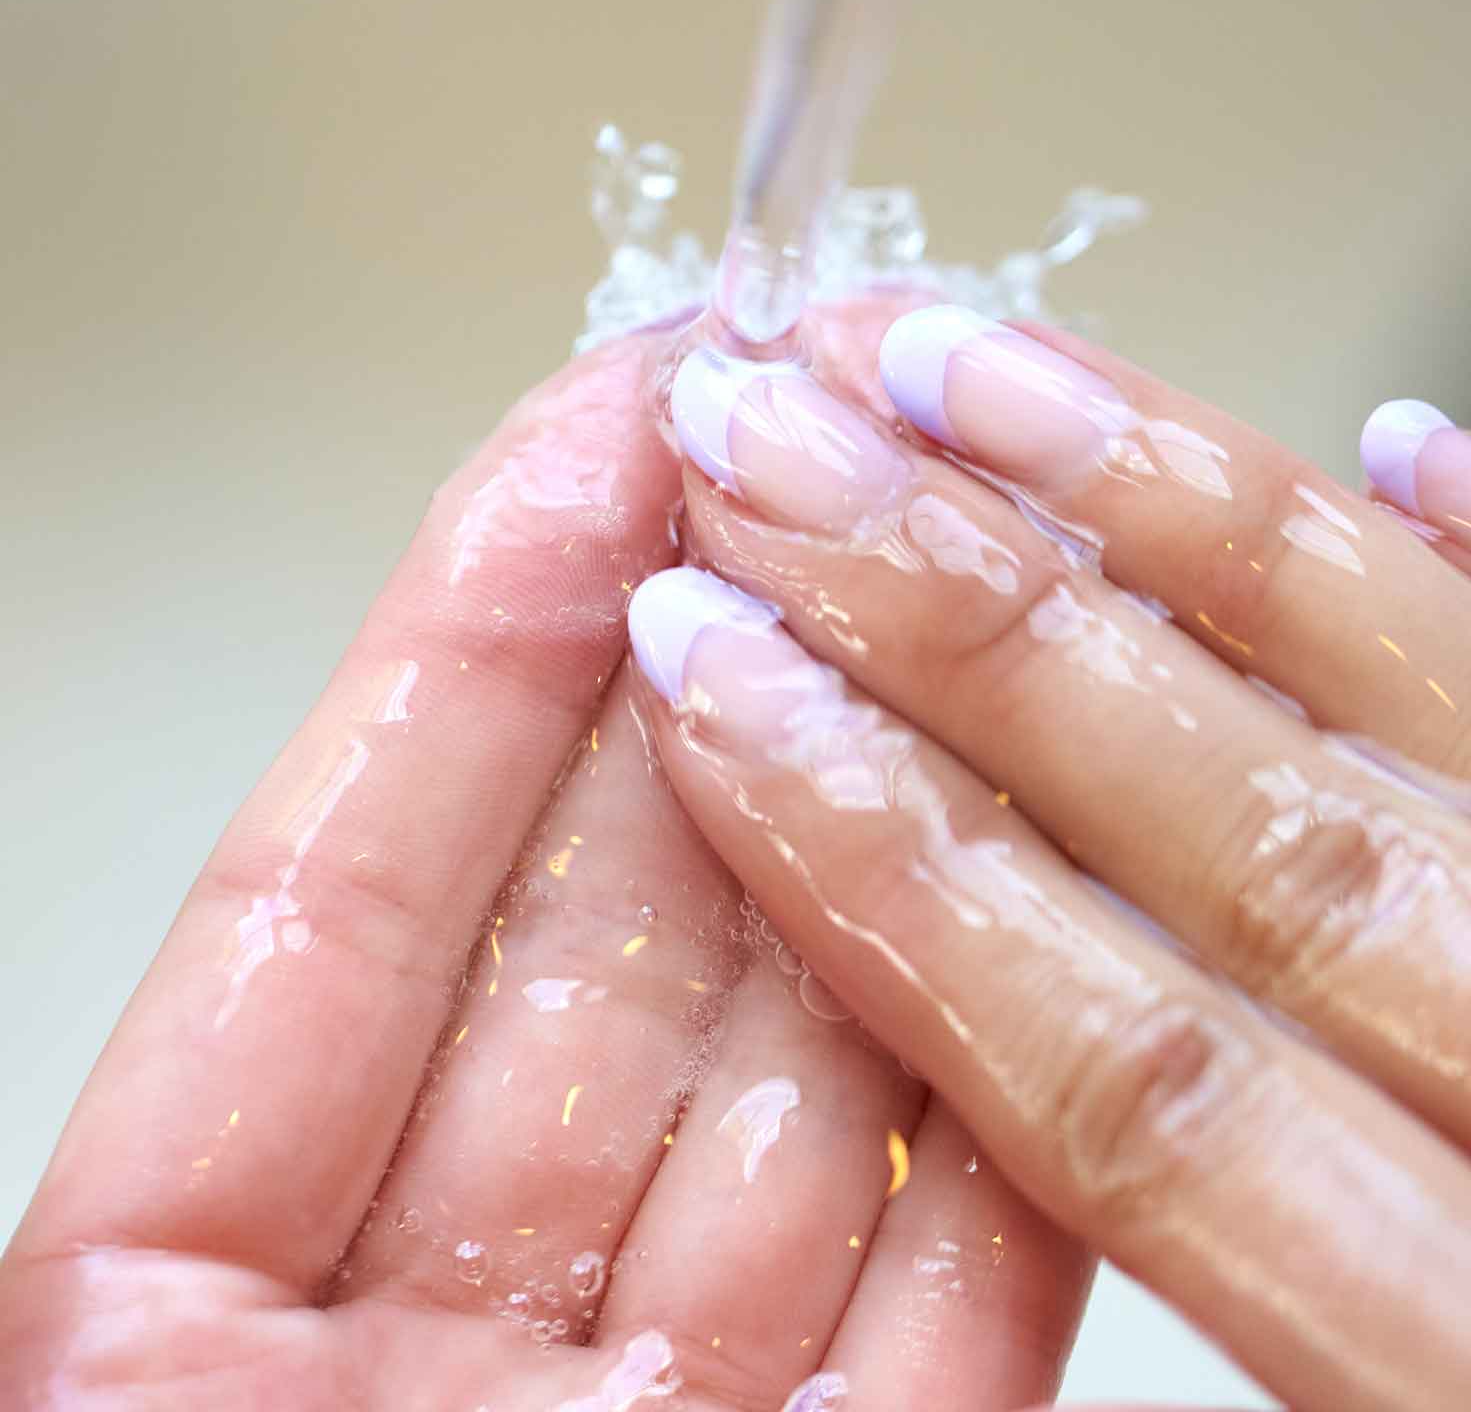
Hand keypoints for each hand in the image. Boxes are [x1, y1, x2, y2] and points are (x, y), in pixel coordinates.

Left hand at [0, 330, 1087, 1410]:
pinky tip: (1075, 880)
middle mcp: (452, 1346)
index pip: (349, 895)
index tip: (609, 420)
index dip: (482, 629)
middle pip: (608, 953)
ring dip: (901, 834)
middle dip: (722, 681)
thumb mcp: (126, 1362)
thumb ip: (262, 1025)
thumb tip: (443, 716)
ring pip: (813, 1086)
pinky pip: (962, 1283)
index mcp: (189, 1322)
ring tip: (972, 601)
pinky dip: (1026, 1090)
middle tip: (818, 456)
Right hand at [629, 299, 1470, 1411]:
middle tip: (780, 447)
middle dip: (958, 626)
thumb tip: (1050, 1133)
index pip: (1113, 1067)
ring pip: (1431, 709)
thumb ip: (1265, 1363)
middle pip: (1236, 838)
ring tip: (982, 375)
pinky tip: (1406, 446)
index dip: (878, 851)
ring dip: (1179, 519)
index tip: (712, 673)